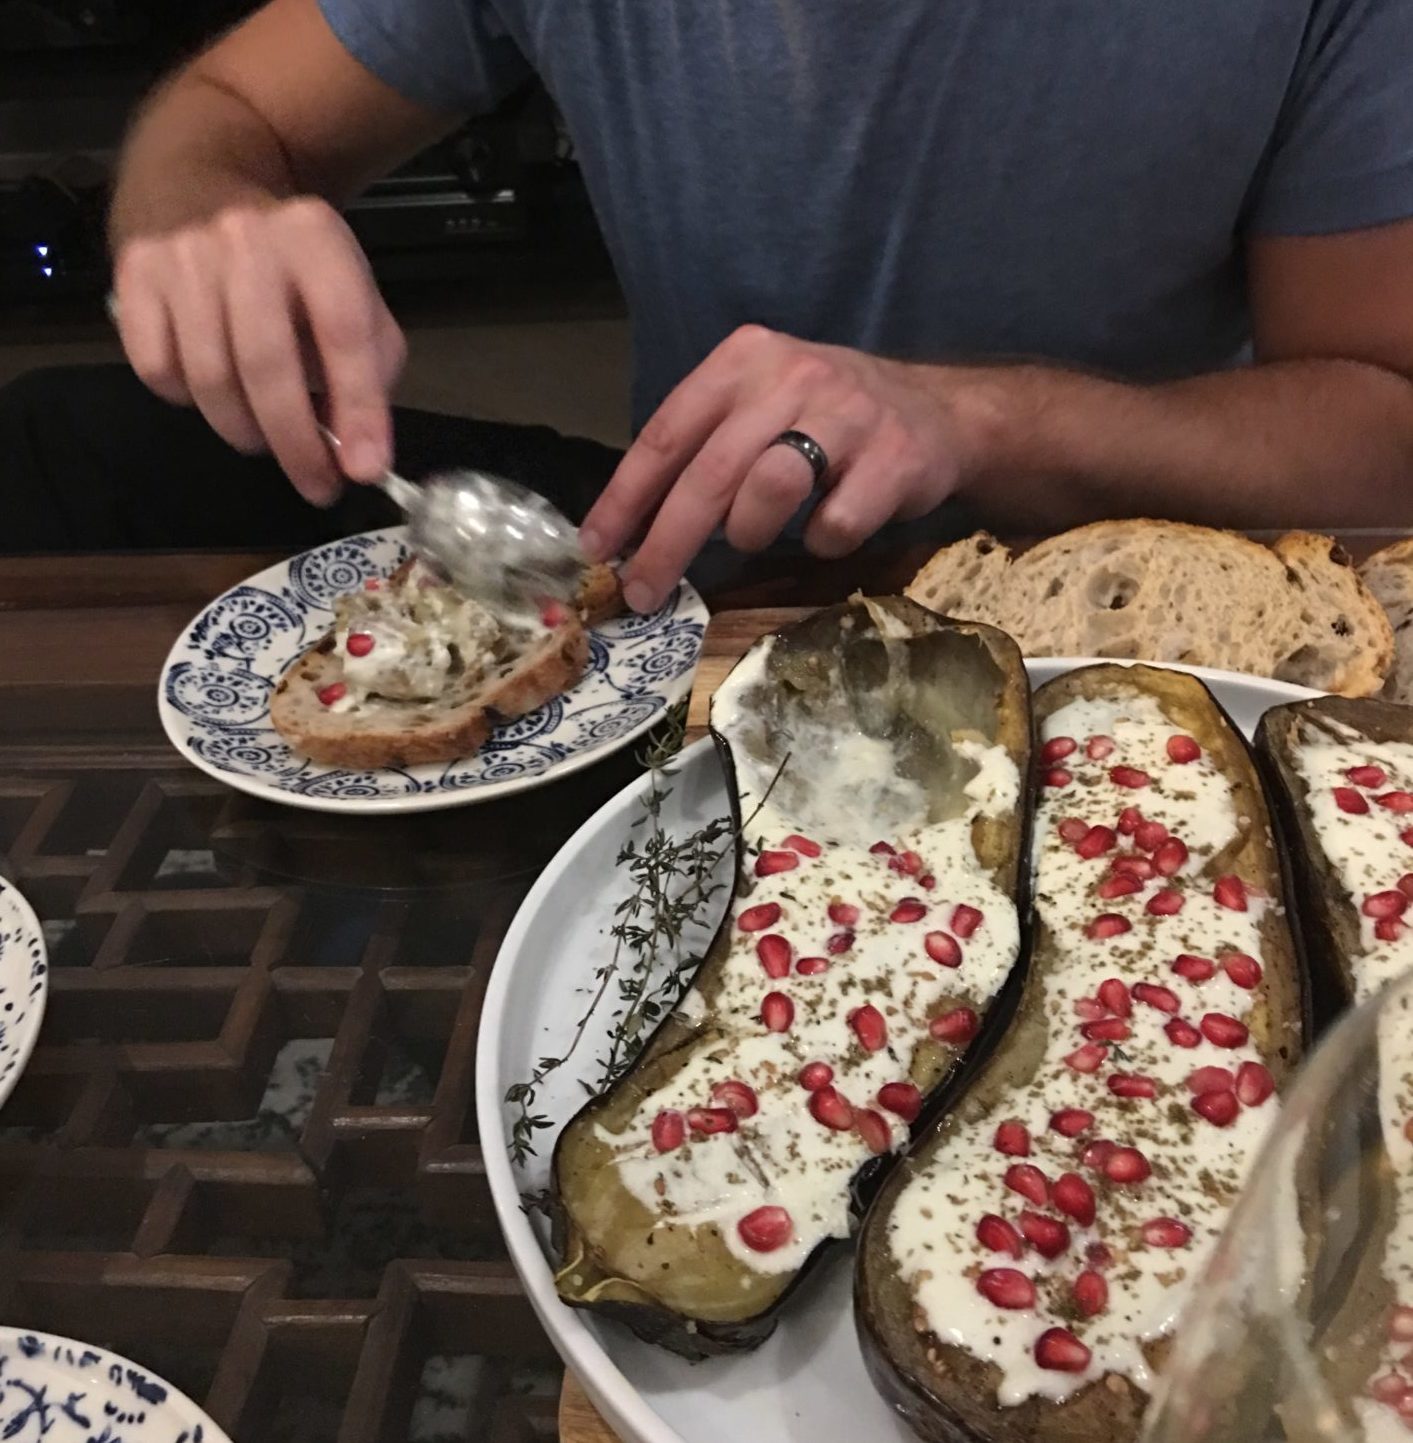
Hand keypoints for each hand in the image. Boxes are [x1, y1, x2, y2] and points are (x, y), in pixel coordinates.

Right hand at [112, 196, 405, 504]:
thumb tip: (359, 454)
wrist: (204, 188)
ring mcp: (180, 255)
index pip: (343, 331)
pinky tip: (216, 392)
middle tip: (317, 485)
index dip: (358, 408)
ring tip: (267, 439)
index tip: (366, 469)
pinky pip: (158, 370)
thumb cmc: (295, 269)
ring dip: (245, 430)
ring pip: (209, 378)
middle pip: (266, 364)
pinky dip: (189, 400)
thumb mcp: (354, 297)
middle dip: (295, 443)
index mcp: (314, 236)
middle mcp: (244, 238)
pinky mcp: (132, 275)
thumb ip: (370, 370)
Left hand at [579, 325, 971, 610]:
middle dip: (667, 543)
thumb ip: (704, 450)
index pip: (668, 433)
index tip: (597, 547)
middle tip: (643, 592)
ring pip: (769, 491)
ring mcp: (849, 414)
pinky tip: (831, 525)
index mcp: (745, 360)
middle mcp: (793, 376)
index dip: (627, 497)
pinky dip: (821, 542)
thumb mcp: (760, 408)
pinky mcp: (895, 458)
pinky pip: (834, 525)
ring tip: (756, 536)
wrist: (940, 414)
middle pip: (709, 472)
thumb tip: (632, 529)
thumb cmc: (828, 420)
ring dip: (749, 532)